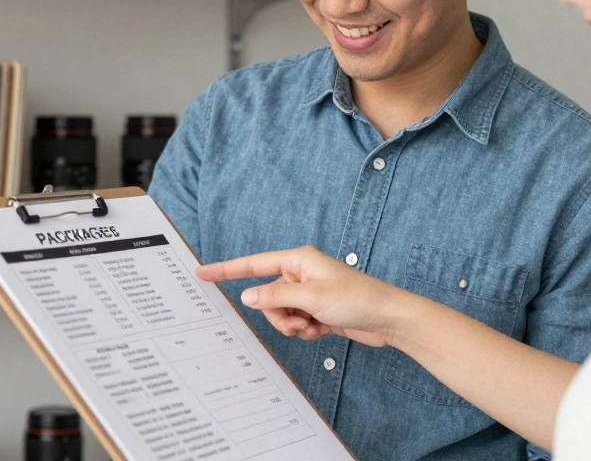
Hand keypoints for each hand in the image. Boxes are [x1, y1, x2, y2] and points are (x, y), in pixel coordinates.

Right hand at [196, 246, 407, 346]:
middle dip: (279, 314)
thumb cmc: (357, 298)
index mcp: (298, 260)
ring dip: (293, 325)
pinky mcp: (316, 310)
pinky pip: (295, 324)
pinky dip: (305, 330)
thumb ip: (275, 296)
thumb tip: (249, 296)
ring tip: (314, 325)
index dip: (227, 269)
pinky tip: (324, 328)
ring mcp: (308, 294)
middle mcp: (301, 274)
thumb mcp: (311, 297)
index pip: (254, 264)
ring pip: (280, 314)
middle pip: (267, 297)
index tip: (203, 273)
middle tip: (299, 319)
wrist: (387, 318)